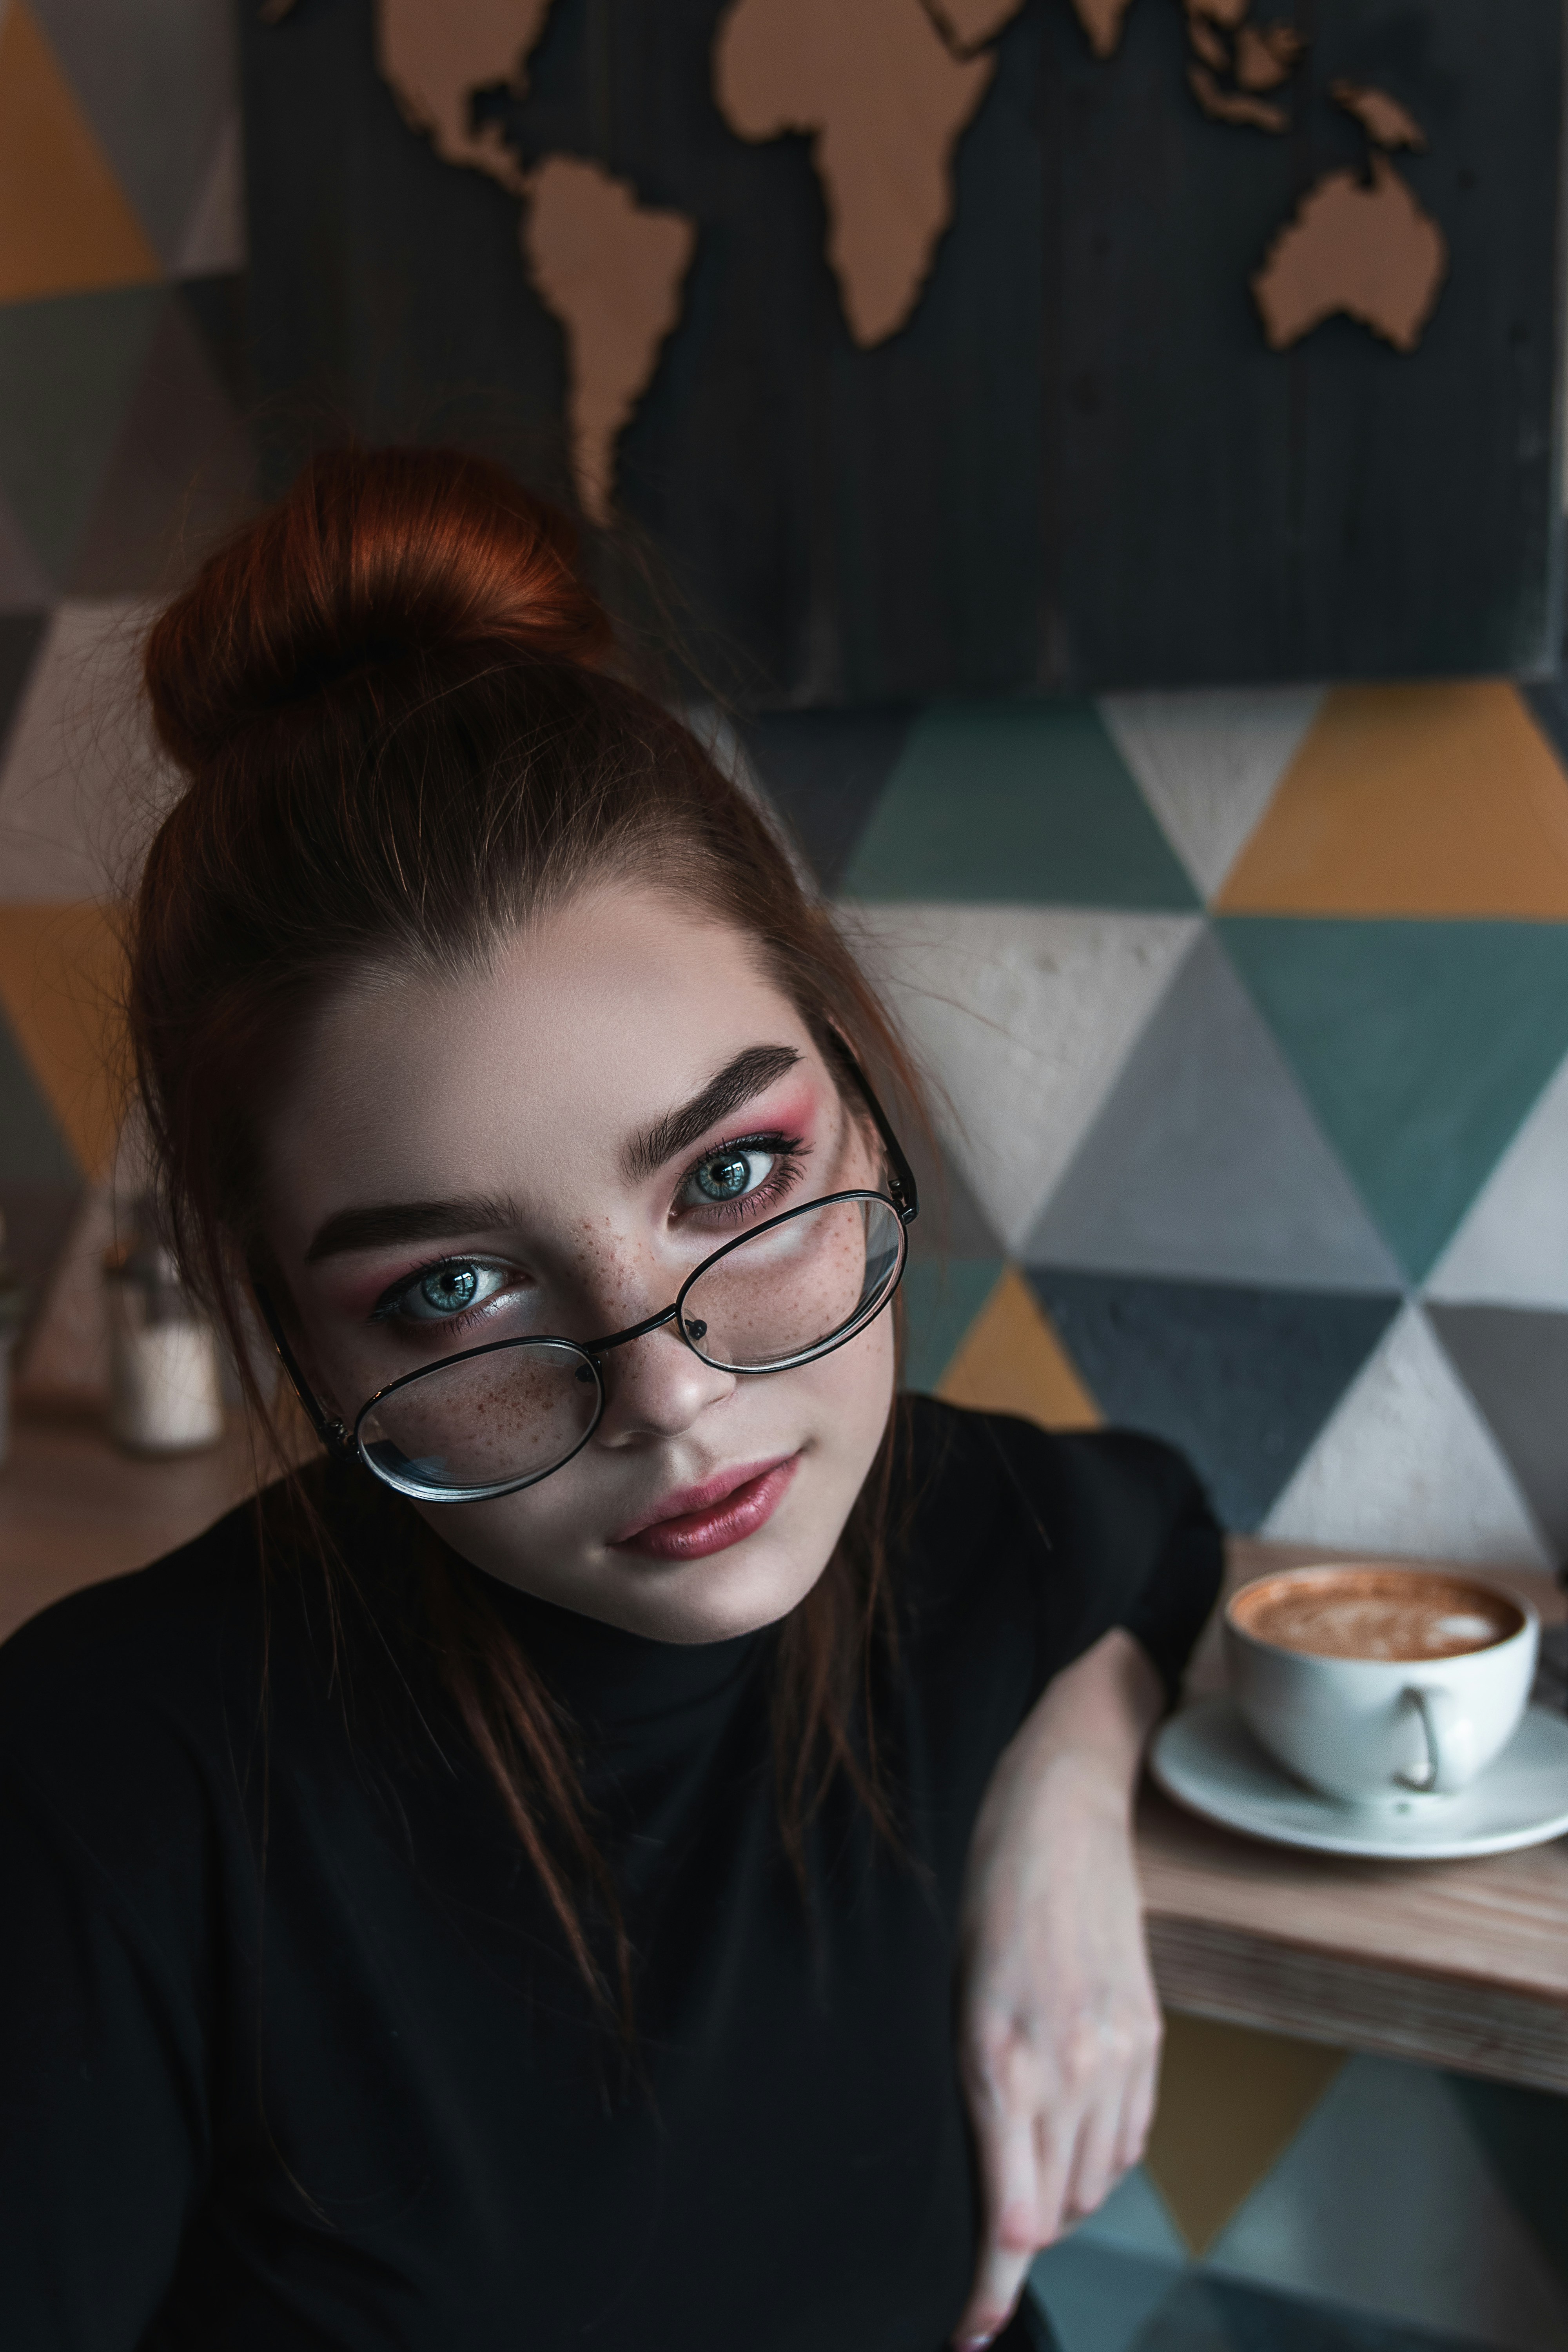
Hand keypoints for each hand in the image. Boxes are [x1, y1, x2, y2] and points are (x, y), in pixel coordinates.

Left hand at [950, 1630, 1163, 2349]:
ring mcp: (1117, 2051)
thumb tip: (962, 2167)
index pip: (1007, 2219)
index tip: (966, 2329)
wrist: (1060, 1808)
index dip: (987, 2288)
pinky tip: (1067, 2143)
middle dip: (1013, 2239)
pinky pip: (1129, 2138)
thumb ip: (961, 2082)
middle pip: (1050, 2213)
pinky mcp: (1148, 2033)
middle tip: (977, 2237)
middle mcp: (1066, 2066)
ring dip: (1055, 2200)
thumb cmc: (980, 1890)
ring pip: (1093, 2182)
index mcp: (998, 2059)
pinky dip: (1097, 2160)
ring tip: (1019, 2178)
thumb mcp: (944, 1989)